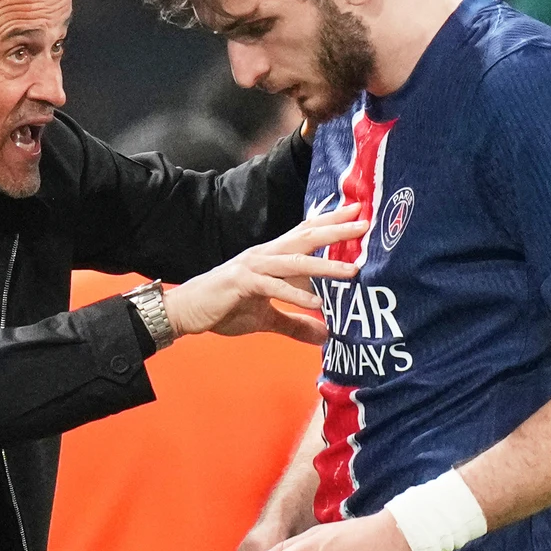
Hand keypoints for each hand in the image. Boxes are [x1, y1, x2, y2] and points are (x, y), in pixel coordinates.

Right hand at [162, 203, 364, 344]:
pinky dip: (296, 295)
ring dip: (325, 265)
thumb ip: (295, 324)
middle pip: (306, 238)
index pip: (305, 233)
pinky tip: (316, 303)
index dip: (330, 222)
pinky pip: (274, 288)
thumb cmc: (225, 308)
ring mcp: (253, 267)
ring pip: (295, 262)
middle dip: (336, 230)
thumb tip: (324, 335)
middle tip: (364, 223)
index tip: (357, 214)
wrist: (187, 311)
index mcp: (271, 256)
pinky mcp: (242, 283)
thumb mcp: (266, 318)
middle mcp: (265, 255)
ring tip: (352, 271)